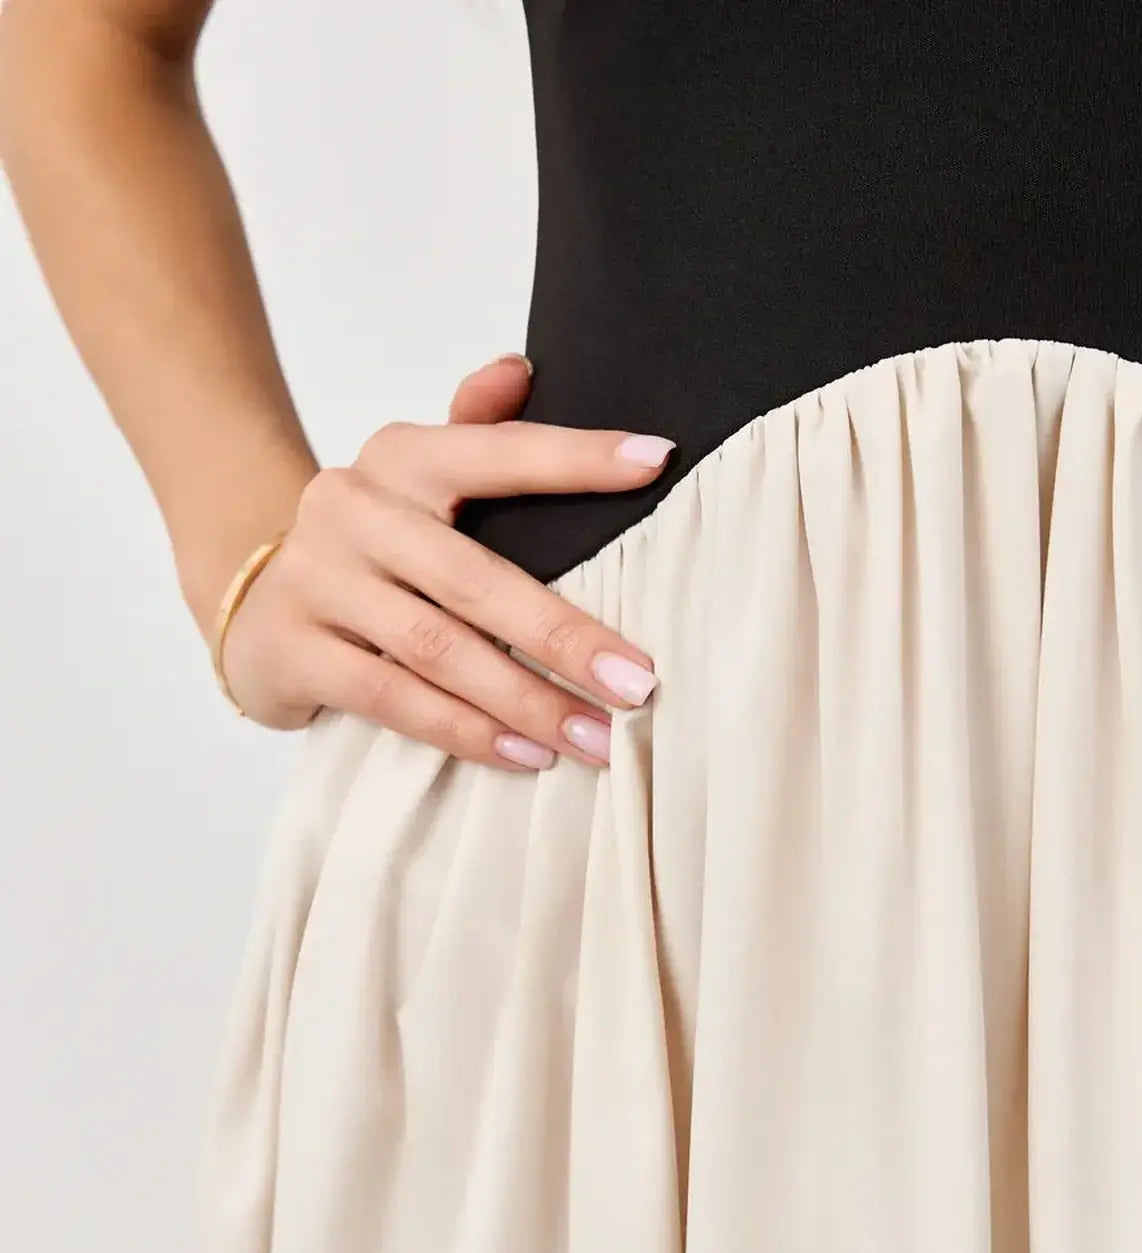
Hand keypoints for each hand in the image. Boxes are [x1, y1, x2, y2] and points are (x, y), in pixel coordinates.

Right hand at [217, 354, 674, 768]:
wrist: (248, 596)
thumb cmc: (371, 547)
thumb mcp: (417, 483)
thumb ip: (474, 432)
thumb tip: (518, 370)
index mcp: (401, 457)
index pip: (496, 452)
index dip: (574, 457)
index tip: (655, 461)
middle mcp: (353, 508)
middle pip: (475, 578)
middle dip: (564, 636)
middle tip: (637, 683)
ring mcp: (316, 580)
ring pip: (438, 649)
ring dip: (525, 700)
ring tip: (595, 738)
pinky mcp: (291, 649)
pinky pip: (393, 699)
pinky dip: (465, 732)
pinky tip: (525, 756)